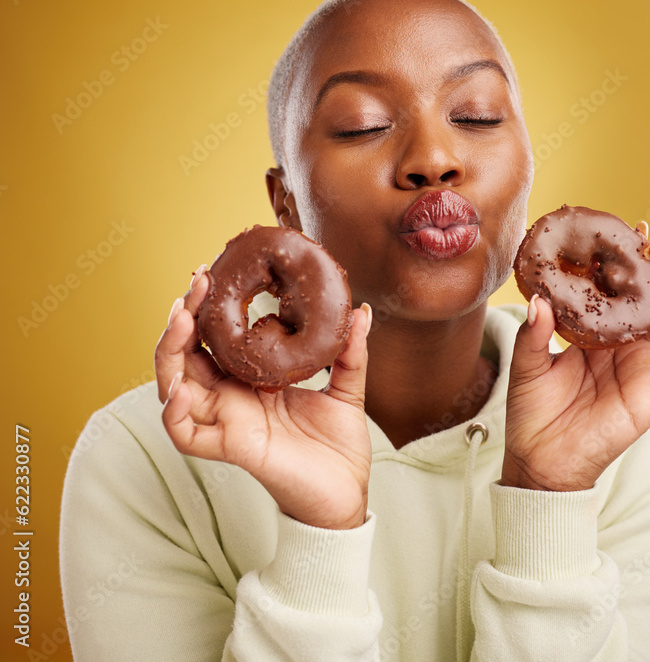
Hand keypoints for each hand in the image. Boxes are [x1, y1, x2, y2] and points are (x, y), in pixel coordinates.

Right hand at [154, 266, 372, 529]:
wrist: (346, 493)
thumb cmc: (338, 447)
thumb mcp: (348, 390)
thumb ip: (350, 353)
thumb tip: (361, 311)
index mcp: (252, 381)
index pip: (215, 339)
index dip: (207, 309)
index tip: (211, 273)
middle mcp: (231, 399)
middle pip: (186, 356)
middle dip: (183, 319)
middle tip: (195, 284)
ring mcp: (226, 423)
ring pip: (175, 388)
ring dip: (170, 354)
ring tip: (181, 321)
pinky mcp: (231, 449)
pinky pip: (186, 434)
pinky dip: (176, 412)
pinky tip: (184, 389)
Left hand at [502, 232, 649, 491]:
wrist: (536, 459)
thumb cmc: (532, 410)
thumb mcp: (527, 364)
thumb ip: (535, 333)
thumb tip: (538, 299)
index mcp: (607, 333)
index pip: (635, 290)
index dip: (643, 263)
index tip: (641, 233)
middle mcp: (634, 349)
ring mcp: (647, 375)